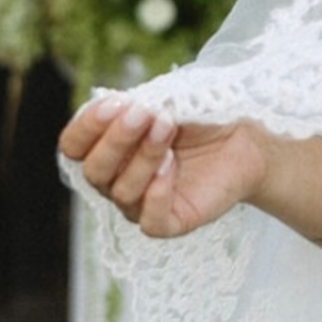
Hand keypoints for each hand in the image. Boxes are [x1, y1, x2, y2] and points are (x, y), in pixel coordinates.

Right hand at [59, 95, 268, 237]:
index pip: (73, 146)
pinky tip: (170, 168)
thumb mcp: (171, 99)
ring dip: (144, 156)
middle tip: (146, 114)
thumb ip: (142, 102)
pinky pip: (149, 221)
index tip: (115, 103)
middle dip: (117, 139)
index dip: (87, 126)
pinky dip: (155, 195)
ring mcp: (142, 203)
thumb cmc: (204, 116)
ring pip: (121, 192)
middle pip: (93, 170)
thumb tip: (118, 106)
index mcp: (109, 147)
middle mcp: (117, 179)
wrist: (248, 137)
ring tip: (168, 128)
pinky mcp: (171, 221)